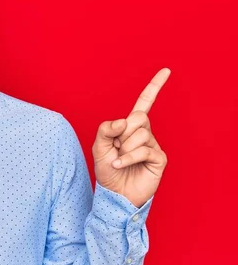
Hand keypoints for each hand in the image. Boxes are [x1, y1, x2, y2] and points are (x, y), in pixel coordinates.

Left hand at [92, 68, 170, 206]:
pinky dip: (127, 157)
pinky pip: (143, 150)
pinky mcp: (159, 159)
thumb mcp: (98, 146)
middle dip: (122, 132)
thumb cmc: (107, 169)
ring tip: (119, 159)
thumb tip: (123, 122)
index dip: (154, 87)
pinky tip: (120, 164)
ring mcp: (153, 145)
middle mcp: (145, 132)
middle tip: (116, 147)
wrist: (114, 193)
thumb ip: (105, 129)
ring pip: (140, 134)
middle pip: (138, 117)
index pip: (145, 102)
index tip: (166, 70)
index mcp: (131, 126)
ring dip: (123, 148)